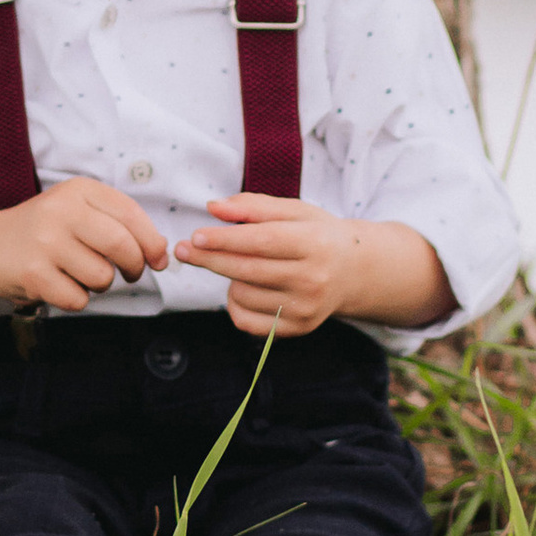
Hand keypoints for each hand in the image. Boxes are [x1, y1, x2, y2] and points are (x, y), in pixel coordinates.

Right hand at [0, 175, 170, 311]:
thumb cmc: (49, 230)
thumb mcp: (81, 210)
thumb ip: (121, 223)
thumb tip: (161, 252)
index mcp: (79, 190)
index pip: (131, 214)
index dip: (152, 242)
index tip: (159, 259)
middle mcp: (61, 211)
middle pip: (121, 245)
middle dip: (135, 266)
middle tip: (131, 274)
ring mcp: (45, 242)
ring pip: (102, 277)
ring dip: (101, 284)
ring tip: (81, 273)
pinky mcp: (33, 274)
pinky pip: (78, 299)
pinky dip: (77, 299)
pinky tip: (61, 284)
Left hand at [172, 191, 362, 338]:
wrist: (353, 272)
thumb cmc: (318, 235)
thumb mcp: (295, 211)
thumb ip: (254, 206)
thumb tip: (214, 207)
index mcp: (314, 244)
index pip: (262, 242)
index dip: (226, 239)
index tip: (196, 235)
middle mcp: (313, 280)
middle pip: (248, 270)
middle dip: (210, 259)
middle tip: (183, 249)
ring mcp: (305, 309)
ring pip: (244, 295)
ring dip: (229, 278)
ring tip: (242, 265)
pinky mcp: (296, 329)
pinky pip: (247, 322)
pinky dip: (235, 304)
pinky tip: (243, 288)